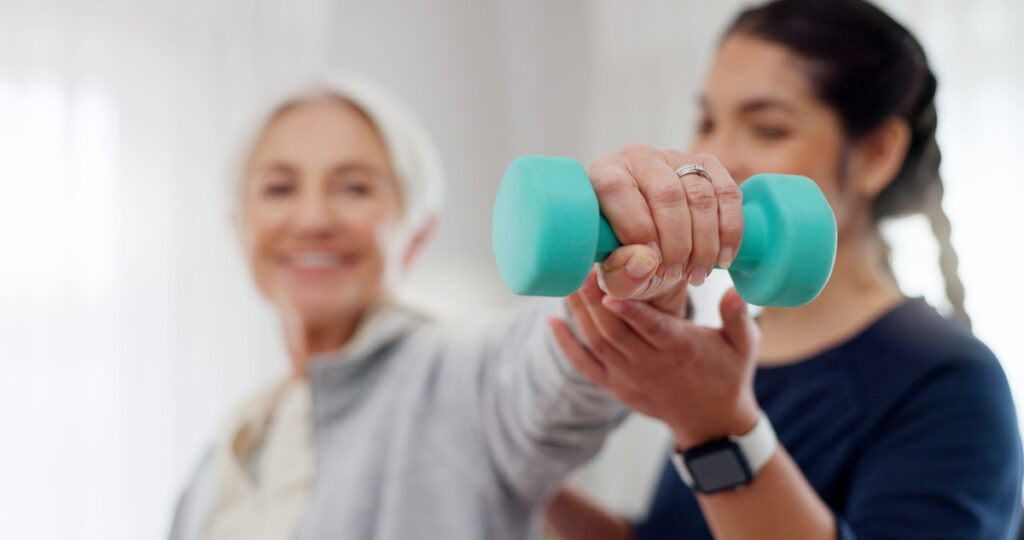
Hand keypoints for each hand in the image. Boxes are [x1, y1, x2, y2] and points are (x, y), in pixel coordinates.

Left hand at [550, 271, 760, 449]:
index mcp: (680, 350)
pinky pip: (585, 366)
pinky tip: (551, 321)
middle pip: (614, 332)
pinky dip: (566, 345)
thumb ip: (738, 316)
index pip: (651, 328)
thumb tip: (735, 289)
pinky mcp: (615, 386)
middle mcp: (651, 365)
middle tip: (581, 267)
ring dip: (579, 313)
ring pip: (597, 343)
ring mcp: (629, 378)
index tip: (609, 288)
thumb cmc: (728, 373)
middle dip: (594, 300)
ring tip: (568, 281)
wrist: (712, 422)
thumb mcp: (743, 345)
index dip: (629, 310)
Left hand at [587, 144, 742, 300]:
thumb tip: (646, 260)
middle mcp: (639, 158)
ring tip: (696, 275)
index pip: (616, 187)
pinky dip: (730, 231)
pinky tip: (723, 258)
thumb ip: (621, 273)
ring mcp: (676, 158)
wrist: (656, 251)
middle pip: (666, 193)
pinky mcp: (708, 166)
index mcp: (603, 174)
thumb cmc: (627, 260)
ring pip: (700, 196)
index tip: (652, 262)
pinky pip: (728, 194)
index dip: (636, 226)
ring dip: (704, 243)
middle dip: (676, 243)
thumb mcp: (615, 276)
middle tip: (675, 275)